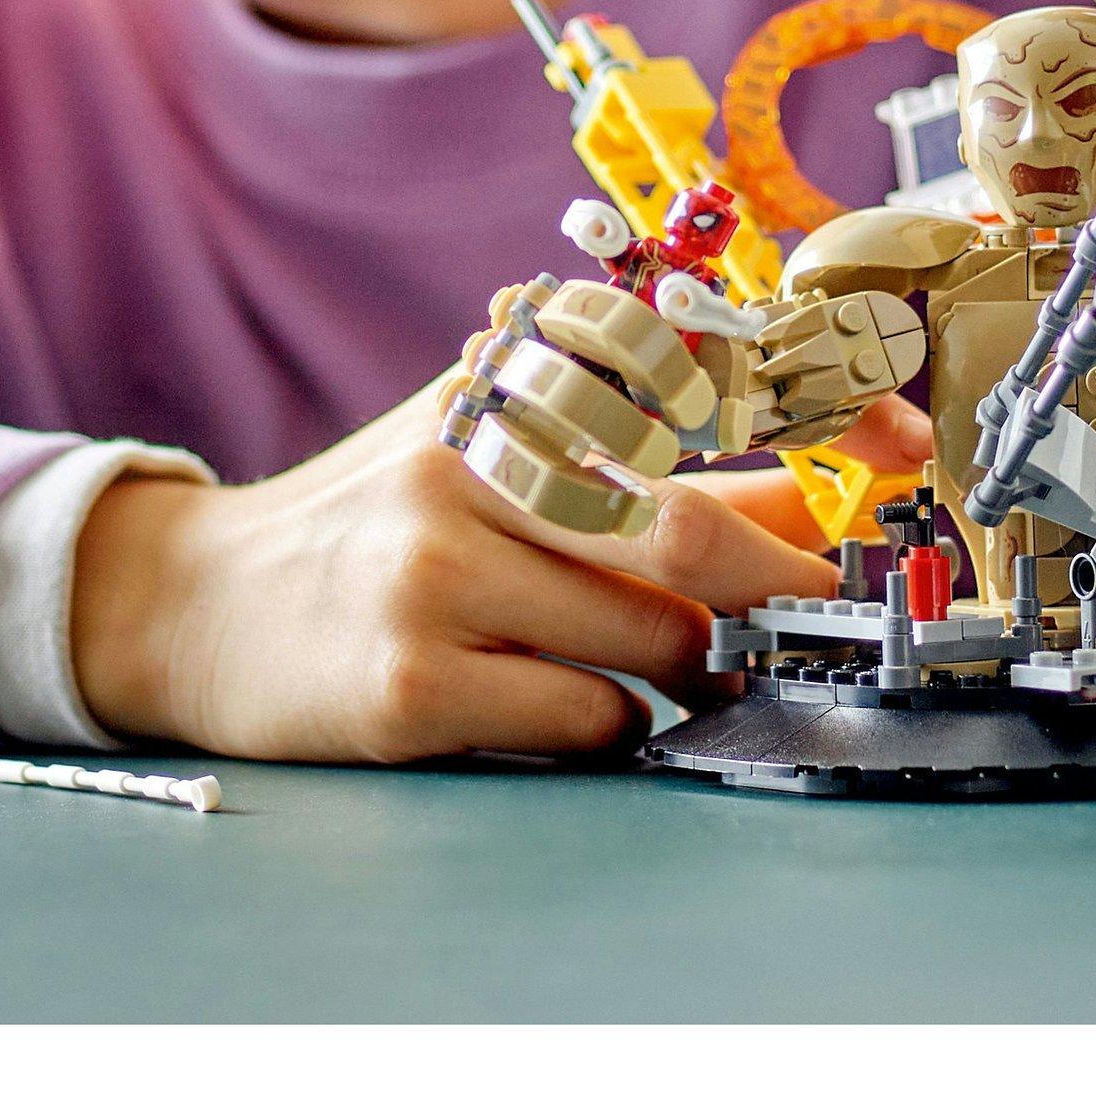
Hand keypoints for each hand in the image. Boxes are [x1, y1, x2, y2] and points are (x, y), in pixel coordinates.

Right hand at [70, 372, 927, 766]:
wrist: (188, 607)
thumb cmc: (375, 527)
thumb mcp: (491, 458)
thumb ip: (639, 465)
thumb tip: (812, 500)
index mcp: (498, 385)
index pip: (688, 371)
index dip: (813, 405)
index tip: (907, 443)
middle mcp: (464, 460)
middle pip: (687, 527)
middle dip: (776, 584)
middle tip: (811, 611)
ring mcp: (432, 574)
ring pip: (651, 639)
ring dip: (681, 669)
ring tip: (643, 663)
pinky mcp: (410, 686)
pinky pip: (585, 718)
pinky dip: (607, 723)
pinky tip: (557, 703)